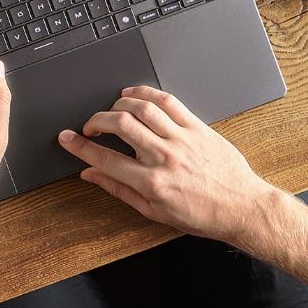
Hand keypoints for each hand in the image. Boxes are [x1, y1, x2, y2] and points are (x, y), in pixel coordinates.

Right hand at [56, 85, 277, 245]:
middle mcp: (165, 158)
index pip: (105, 159)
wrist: (240, 207)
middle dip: (96, 120)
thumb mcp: (154, 212)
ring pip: (142, 108)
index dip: (80, 146)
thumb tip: (90, 175)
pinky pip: (168, 101)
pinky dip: (146, 93)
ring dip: (119, 104)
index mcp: (152, 183)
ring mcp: (182, 139)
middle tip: (90, 126)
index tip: (67, 138)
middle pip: (120, 125)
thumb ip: (119, 189)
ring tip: (111, 111)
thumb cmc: (200, 214)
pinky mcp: (197, 127)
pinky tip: (134, 96)